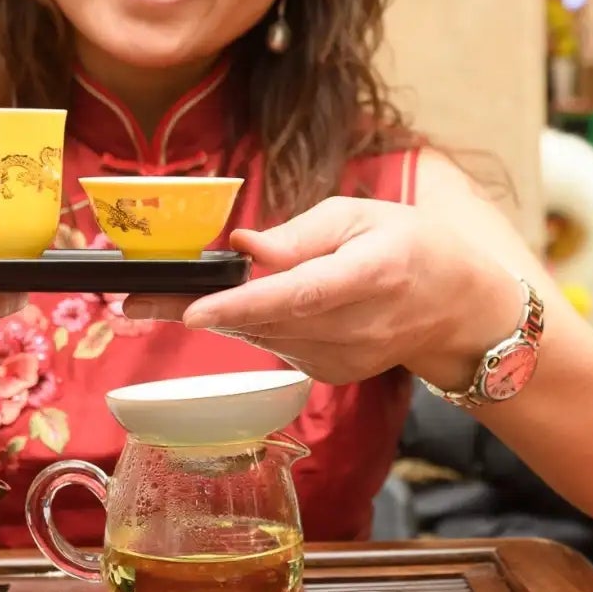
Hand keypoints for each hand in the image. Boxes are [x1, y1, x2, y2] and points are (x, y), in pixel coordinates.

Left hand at [124, 197, 520, 387]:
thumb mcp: (362, 215)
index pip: (300, 295)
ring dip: (221, 315)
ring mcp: (345, 360)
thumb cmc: (412, 247)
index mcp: (372, 274)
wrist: (460, 310)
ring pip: (263, 337)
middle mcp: (359, 326)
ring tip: (167, 297)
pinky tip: (251, 308)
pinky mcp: (331, 376)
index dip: (244, 306)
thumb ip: (300, 234)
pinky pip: (276, 348)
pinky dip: (255, 326)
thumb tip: (244, 246)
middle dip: (199, 308)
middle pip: (267, 321)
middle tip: (133, 297)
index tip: (194, 310)